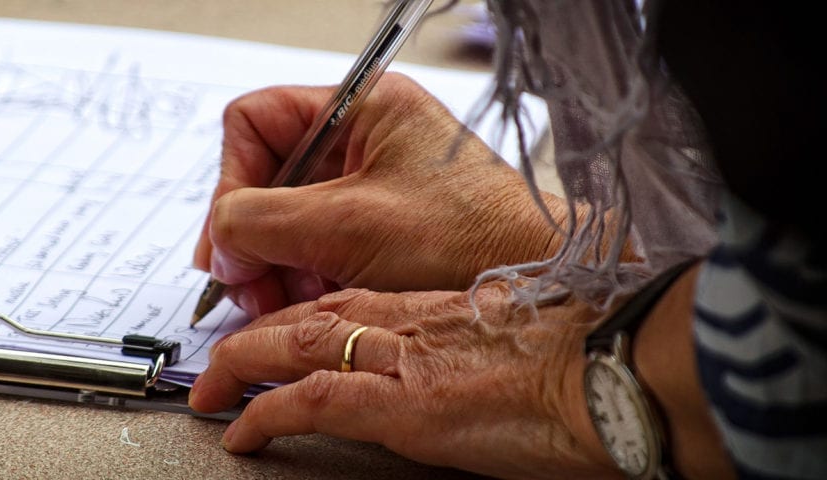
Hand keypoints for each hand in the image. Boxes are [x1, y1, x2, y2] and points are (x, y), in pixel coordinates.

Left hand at [188, 286, 617, 478]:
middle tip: (223, 359)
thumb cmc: (597, 354)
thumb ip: (487, 353)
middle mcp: (413, 323)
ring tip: (211, 391)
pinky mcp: (406, 404)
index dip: (306, 317)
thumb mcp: (530, 345)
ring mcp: (405, 359)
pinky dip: (268, 412)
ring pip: (298, 345)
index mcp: (443, 309)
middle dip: (260, 336)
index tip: (282, 331)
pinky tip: (241, 431)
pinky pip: (312, 400)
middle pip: (313, 316)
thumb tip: (477, 376)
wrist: (623, 365)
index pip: (352, 303)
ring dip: (245, 366)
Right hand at [193, 73, 563, 316]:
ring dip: (277, 262)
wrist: (532, 281)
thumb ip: (262, 222)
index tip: (230, 239)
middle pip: (267, 176)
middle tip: (249, 283)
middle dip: (253, 235)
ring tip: (287, 298)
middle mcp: (361, 137)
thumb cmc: (470, 237)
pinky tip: (315, 299)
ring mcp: (370, 181)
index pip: (255, 123)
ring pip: (288, 216)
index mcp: (360, 106)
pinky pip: (317, 241)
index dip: (231, 180)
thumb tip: (218, 238)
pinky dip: (305, 273)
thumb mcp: (348, 225)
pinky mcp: (377, 221)